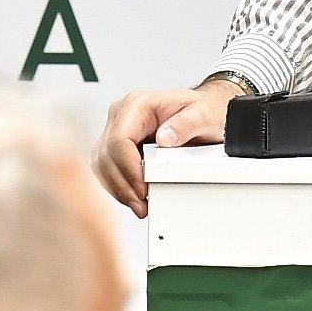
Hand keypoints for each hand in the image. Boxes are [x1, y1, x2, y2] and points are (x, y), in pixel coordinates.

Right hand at [93, 82, 243, 217]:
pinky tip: (135, 198)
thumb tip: (165, 138)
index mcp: (137, 104)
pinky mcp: (119, 148)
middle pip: (106, 157)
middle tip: (142, 204)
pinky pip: (110, 171)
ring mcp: (117, 132)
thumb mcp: (204, 115)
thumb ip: (186, 124)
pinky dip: (121, 187)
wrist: (208, 112)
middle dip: (123, 185)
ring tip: (140, 206)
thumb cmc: (204, 110)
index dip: (127, 168)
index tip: (142, 187)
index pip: (119, 140)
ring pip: (103, 167)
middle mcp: (122, 116)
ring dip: (120, 190)